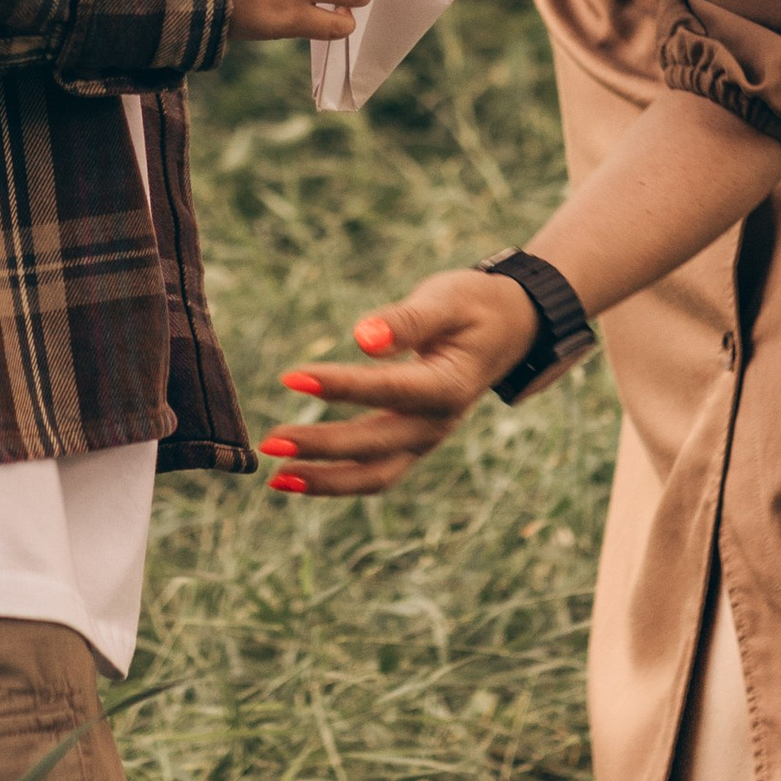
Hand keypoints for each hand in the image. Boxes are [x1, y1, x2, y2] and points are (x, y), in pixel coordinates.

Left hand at [257, 267, 538, 496]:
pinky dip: (336, 481)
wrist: (510, 329)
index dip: (338, 385)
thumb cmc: (474, 306)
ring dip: (325, 480)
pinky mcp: (412, 444)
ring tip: (276, 479)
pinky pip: (374, 473)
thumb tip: (363, 337)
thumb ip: (407, 321)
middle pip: (374, 445)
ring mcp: (426, 439)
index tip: (291, 376)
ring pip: (374, 475)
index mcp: (447, 385)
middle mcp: (437, 422)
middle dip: (321, 446)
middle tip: (270, 441)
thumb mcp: (446, 299)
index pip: (385, 389)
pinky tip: (295, 477)